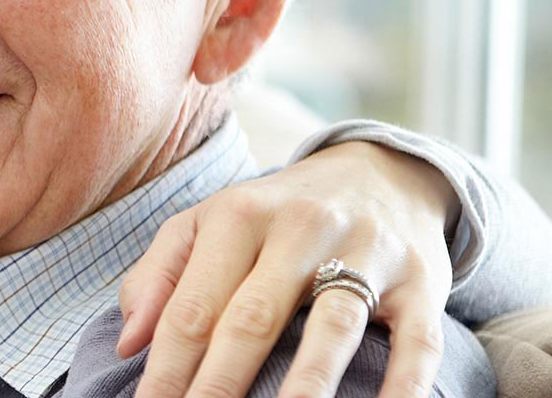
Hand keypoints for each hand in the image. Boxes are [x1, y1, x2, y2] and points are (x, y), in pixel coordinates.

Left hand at [120, 141, 456, 397]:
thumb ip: (159, 275)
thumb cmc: (273, 216)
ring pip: (333, 327)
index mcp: (239, 215)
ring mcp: (367, 253)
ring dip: (303, 386)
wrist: (380, 174)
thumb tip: (129, 342)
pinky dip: (403, 385)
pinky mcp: (421, 282)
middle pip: (253, 318)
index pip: (193, 306)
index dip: (167, 367)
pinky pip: (417, 341)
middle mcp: (302, 229)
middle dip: (218, 383)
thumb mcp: (207, 224)